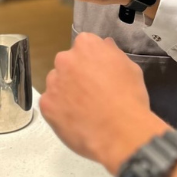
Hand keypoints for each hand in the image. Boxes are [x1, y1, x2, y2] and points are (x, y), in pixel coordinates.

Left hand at [39, 32, 169, 173]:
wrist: (119, 131)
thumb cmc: (129, 97)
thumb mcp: (130, 68)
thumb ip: (113, 53)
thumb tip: (105, 45)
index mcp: (86, 45)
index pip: (84, 45)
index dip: (92, 61)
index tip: (99, 74)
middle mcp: (65, 59)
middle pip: (67, 64)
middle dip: (76, 75)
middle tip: (91, 93)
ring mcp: (53, 82)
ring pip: (57, 84)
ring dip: (66, 92)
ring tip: (83, 110)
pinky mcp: (46, 104)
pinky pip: (51, 104)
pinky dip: (60, 111)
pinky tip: (76, 120)